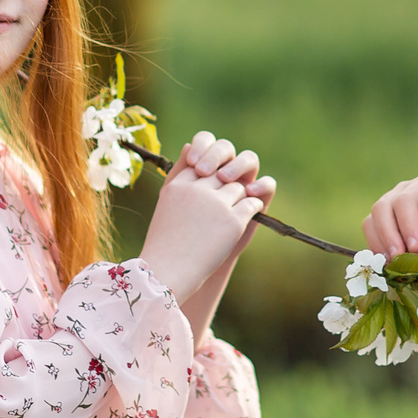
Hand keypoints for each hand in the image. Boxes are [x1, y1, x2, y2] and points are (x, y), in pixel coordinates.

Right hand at [139, 132, 270, 301]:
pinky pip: (252, 203)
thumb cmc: (165, 241)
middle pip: (223, 172)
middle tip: (225, 195)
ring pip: (239, 187)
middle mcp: (197, 189)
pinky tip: (246, 217)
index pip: (201, 160)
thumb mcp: (166, 201)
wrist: (168, 273)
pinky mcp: (232, 220)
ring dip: (240, 198)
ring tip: (232, 213)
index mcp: (178, 184)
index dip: (209, 169)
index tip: (209, 182)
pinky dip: (252, 209)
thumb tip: (189, 144)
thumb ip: (179, 173)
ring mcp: (216, 204)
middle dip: (227, 181)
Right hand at [362, 174, 417, 258]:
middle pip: (381, 208)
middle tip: (397, 258)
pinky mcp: (389, 224)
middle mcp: (405, 192)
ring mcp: (394, 207)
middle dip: (387, 235)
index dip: (405, 225)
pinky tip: (391, 265)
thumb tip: (407, 256)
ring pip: (371, 221)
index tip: (415, 248)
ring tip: (393, 264)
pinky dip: (378, 250)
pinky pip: (374, 235)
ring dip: (379, 244)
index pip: (404, 201)